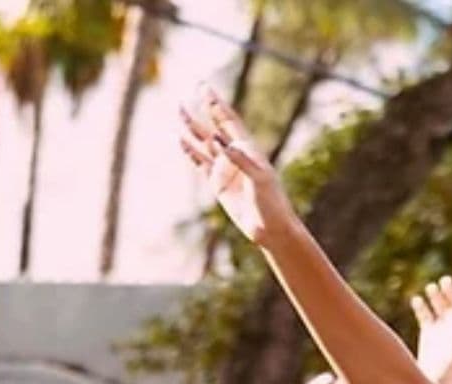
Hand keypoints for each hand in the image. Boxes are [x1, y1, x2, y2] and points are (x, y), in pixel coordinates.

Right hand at [179, 87, 294, 245]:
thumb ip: (240, 159)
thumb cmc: (271, 201)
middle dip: (204, 108)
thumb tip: (219, 141)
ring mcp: (224, 168)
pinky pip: (200, 163)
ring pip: (204, 142)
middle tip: (193, 89)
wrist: (269, 226)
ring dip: (192, 127)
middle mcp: (235, 154)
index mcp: (247, 147)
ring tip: (180, 112)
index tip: (204, 89)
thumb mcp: (259, 178)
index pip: (228, 120)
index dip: (216, 104)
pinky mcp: (217, 183)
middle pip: (215, 125)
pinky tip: (182, 141)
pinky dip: (190, 152)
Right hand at [411, 276, 451, 382]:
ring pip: (439, 310)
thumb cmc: (446, 379)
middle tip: (445, 280)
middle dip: (449, 294)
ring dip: (436, 297)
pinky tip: (416, 299)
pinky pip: (426, 317)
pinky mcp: (429, 335)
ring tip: (431, 286)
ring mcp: (441, 332)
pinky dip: (421, 308)